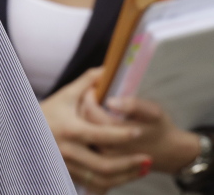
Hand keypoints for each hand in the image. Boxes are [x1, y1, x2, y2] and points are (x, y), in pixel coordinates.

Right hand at [41, 68, 150, 192]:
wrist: (22, 131)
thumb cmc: (47, 111)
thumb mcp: (65, 95)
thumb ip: (87, 82)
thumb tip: (107, 68)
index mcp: (69, 129)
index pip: (101, 135)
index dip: (122, 135)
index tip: (138, 132)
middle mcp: (68, 150)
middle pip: (104, 165)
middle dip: (129, 164)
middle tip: (148, 159)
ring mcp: (67, 165)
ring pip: (101, 179)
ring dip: (124, 177)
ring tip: (141, 170)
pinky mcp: (66, 174)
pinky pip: (93, 184)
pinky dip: (111, 182)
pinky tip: (124, 176)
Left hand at [83, 94, 201, 173]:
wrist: (168, 153)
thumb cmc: (160, 128)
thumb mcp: (152, 111)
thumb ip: (132, 104)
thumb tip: (110, 102)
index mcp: (116, 132)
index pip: (89, 109)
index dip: (89, 95)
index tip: (94, 88)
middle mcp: (106, 147)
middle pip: (82, 120)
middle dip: (84, 105)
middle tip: (91, 96)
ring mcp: (103, 157)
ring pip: (82, 132)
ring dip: (83, 117)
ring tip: (93, 107)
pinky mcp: (103, 162)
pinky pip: (86, 142)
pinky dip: (86, 130)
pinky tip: (94, 122)